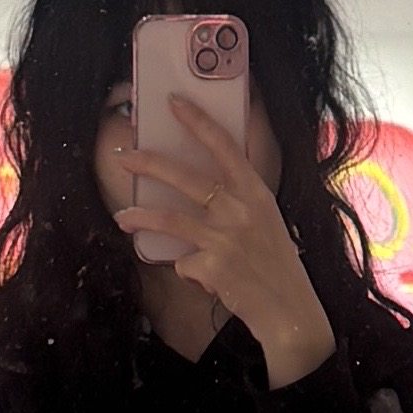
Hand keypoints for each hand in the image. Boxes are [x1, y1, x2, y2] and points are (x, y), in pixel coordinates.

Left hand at [132, 99, 337, 387]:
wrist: (290, 310)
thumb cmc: (275, 264)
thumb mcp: (266, 220)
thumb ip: (239, 200)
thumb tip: (202, 185)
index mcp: (257, 192)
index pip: (225, 146)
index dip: (198, 122)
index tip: (173, 102)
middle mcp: (242, 209)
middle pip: (187, 178)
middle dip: (150, 165)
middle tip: (125, 158)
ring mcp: (226, 237)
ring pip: (170, 220)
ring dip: (141, 218)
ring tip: (123, 218)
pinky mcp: (213, 265)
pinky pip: (184, 262)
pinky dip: (189, 270)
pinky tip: (208, 280)